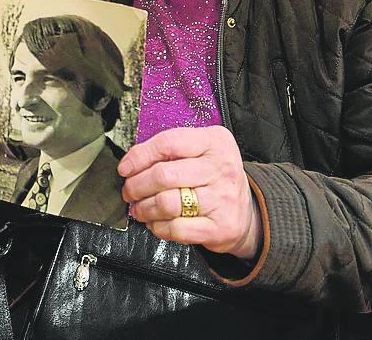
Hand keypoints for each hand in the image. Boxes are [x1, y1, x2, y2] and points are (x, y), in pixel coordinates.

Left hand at [119, 126, 262, 260]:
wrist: (246, 211)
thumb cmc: (212, 176)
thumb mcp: (199, 151)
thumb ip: (169, 151)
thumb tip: (130, 164)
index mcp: (214, 141)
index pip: (168, 143)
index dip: (140, 156)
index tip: (125, 168)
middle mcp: (221, 168)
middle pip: (164, 175)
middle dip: (137, 185)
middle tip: (129, 191)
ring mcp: (223, 199)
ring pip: (167, 203)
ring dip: (144, 208)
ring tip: (139, 208)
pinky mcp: (221, 228)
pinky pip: (177, 228)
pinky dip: (158, 227)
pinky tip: (155, 223)